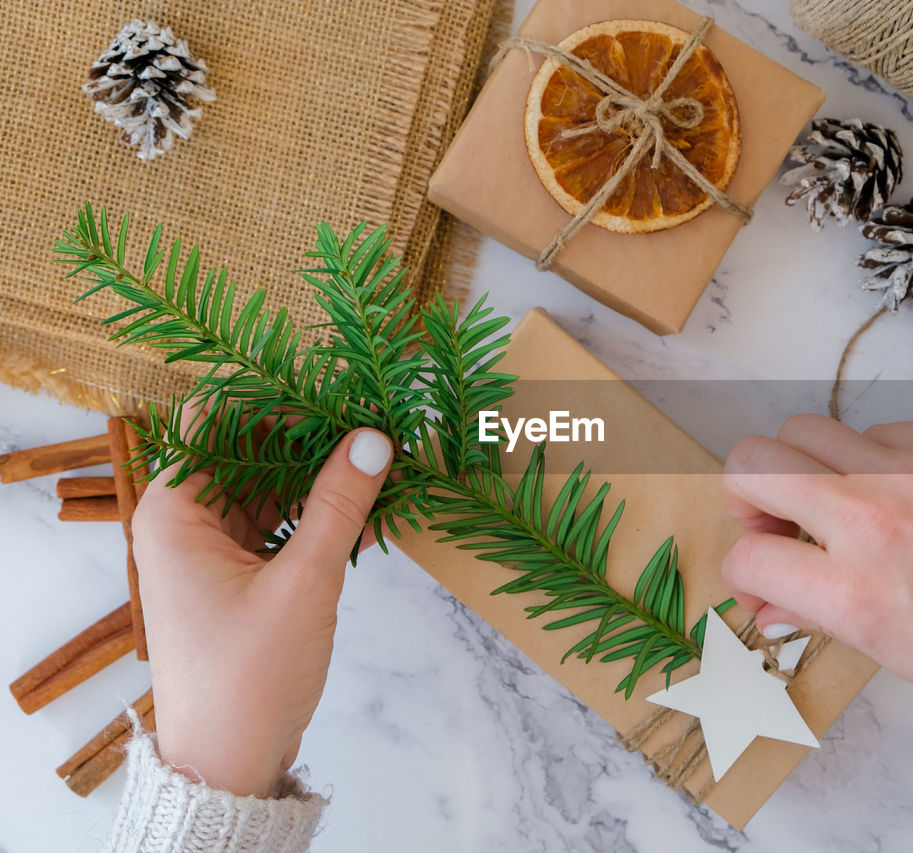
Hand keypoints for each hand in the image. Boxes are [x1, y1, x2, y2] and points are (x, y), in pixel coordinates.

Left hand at [132, 424, 392, 796]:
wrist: (229, 762)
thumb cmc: (249, 676)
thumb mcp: (305, 582)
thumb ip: (340, 504)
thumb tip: (375, 438)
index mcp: (175, 513)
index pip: (213, 420)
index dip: (271, 399)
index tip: (335, 392)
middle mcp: (185, 523)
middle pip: (246, 450)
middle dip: (308, 436)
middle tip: (372, 424)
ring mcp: (211, 551)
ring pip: (268, 488)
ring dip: (318, 476)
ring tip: (380, 460)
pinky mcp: (238, 577)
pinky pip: (278, 524)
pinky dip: (317, 513)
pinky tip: (368, 507)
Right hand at [720, 415, 912, 708]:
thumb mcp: (895, 652)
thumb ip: (819, 616)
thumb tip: (769, 603)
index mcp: (853, 592)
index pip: (747, 558)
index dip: (744, 573)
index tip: (764, 576)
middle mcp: (869, 519)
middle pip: (752, 462)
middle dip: (746, 494)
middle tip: (776, 520)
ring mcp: (908, 468)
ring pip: (804, 429)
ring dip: (802, 464)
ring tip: (833, 496)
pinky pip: (876, 427)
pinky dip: (871, 456)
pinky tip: (901, 489)